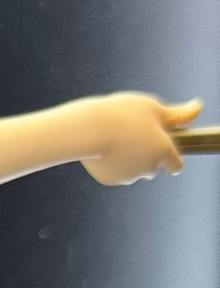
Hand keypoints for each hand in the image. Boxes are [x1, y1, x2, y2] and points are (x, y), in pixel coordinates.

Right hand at [81, 93, 202, 185]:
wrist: (90, 129)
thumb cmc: (123, 113)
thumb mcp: (153, 107)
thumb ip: (177, 114)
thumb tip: (198, 107)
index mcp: (163, 150)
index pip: (176, 166)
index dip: (171, 158)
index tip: (163, 149)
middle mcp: (149, 168)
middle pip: (153, 168)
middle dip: (147, 156)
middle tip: (134, 136)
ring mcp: (128, 176)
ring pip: (133, 170)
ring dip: (129, 159)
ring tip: (115, 140)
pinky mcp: (109, 180)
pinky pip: (114, 173)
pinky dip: (111, 164)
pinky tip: (103, 149)